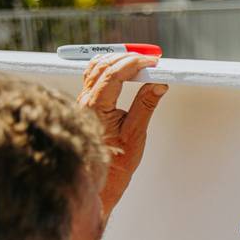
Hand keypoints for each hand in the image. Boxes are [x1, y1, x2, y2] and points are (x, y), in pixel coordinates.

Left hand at [77, 53, 167, 217]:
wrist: (98, 182)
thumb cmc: (115, 164)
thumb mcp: (136, 134)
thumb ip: (146, 105)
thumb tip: (158, 84)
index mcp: (96, 108)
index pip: (114, 74)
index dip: (135, 63)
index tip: (152, 62)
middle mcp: (84, 101)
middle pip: (102, 65)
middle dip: (126, 57)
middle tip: (148, 59)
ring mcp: (82, 102)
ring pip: (94, 68)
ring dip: (115, 60)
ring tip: (137, 62)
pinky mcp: (84, 106)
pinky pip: (92, 78)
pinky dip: (107, 69)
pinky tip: (120, 71)